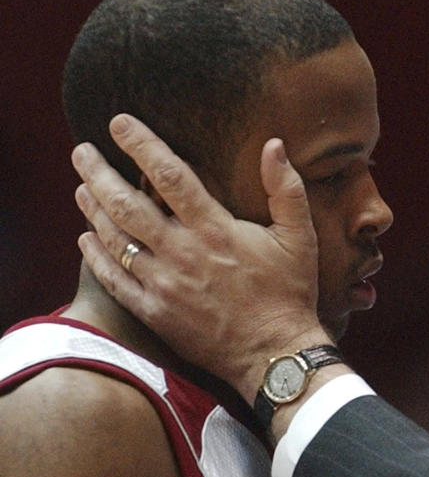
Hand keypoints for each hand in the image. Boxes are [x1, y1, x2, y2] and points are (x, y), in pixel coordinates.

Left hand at [72, 114, 331, 400]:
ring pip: (115, 239)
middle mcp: (182, 253)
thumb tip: (274, 145)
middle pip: (126, 204)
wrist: (274, 353)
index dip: (140, 144)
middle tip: (82, 151)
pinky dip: (96, 256)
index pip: (169, 175)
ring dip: (92, 209)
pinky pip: (115, 279)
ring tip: (81, 187)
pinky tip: (86, 238)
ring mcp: (164, 284)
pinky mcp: (155, 312)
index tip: (119, 123)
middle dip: (98, 172)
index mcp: (215, 229)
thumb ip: (286, 188)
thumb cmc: (290, 292)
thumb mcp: (299, 236)